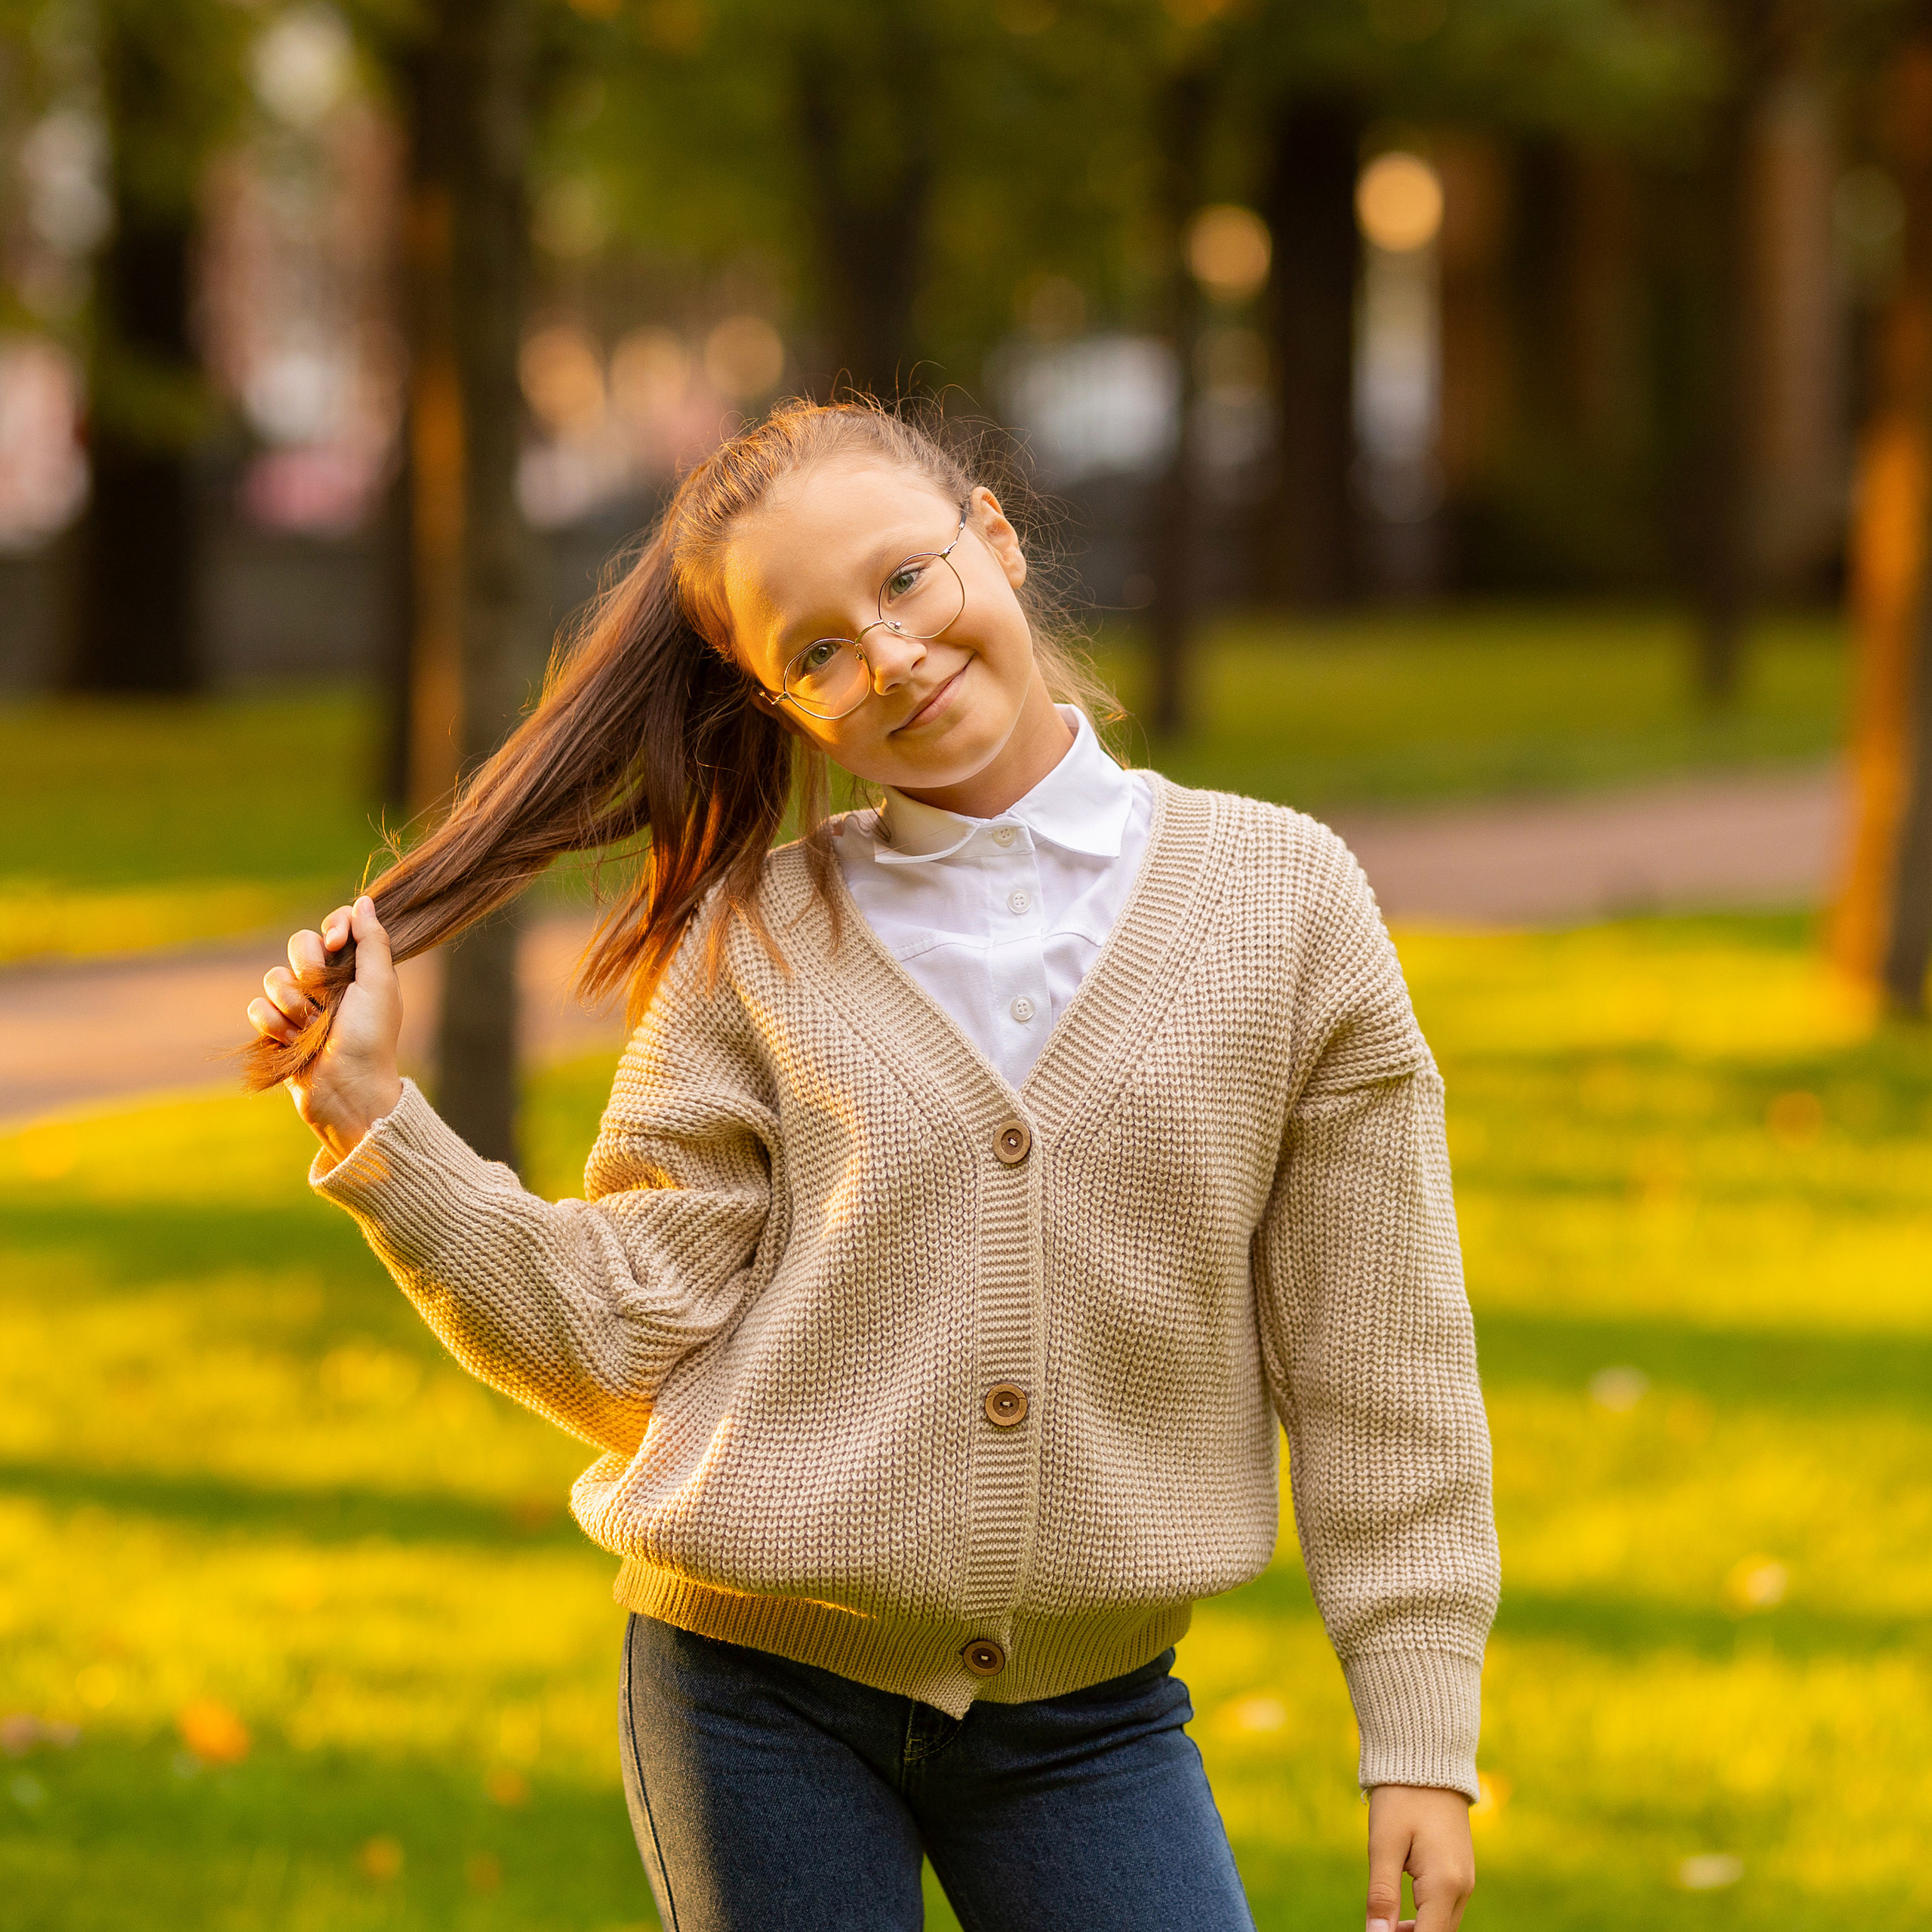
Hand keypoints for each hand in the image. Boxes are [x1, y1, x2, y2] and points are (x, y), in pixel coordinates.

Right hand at [247, 895, 403, 1166]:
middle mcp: (327, 984)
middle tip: (325, 1000)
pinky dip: (273, 1024)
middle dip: (308, 971)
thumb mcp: (379, 985)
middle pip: (299, 945)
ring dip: (292, 1004)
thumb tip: (365, 901)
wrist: (347, 1090)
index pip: (334, 926)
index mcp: (355, 969)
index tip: (336, 944)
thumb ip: (373, 941)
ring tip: (311, 1030)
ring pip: (274, 977)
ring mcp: (300, 1006)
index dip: (331, 928)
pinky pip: (257, 1007)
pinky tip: (291, 1042)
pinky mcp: (278, 1028)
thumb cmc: (370, 1039)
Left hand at [1365, 1784, 1473, 1931]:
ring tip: (1382, 1926)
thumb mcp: (1384, 1844)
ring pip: (1442, 1925)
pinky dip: (1425, 1918)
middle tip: (1377, 1930)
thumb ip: (1382, 1894)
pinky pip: (1444, 1909)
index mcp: (1445, 1884)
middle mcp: (1462, 1887)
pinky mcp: (1459, 1872)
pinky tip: (1398, 1915)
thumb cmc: (1401, 1797)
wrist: (1428, 1758)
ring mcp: (1465, 1880)